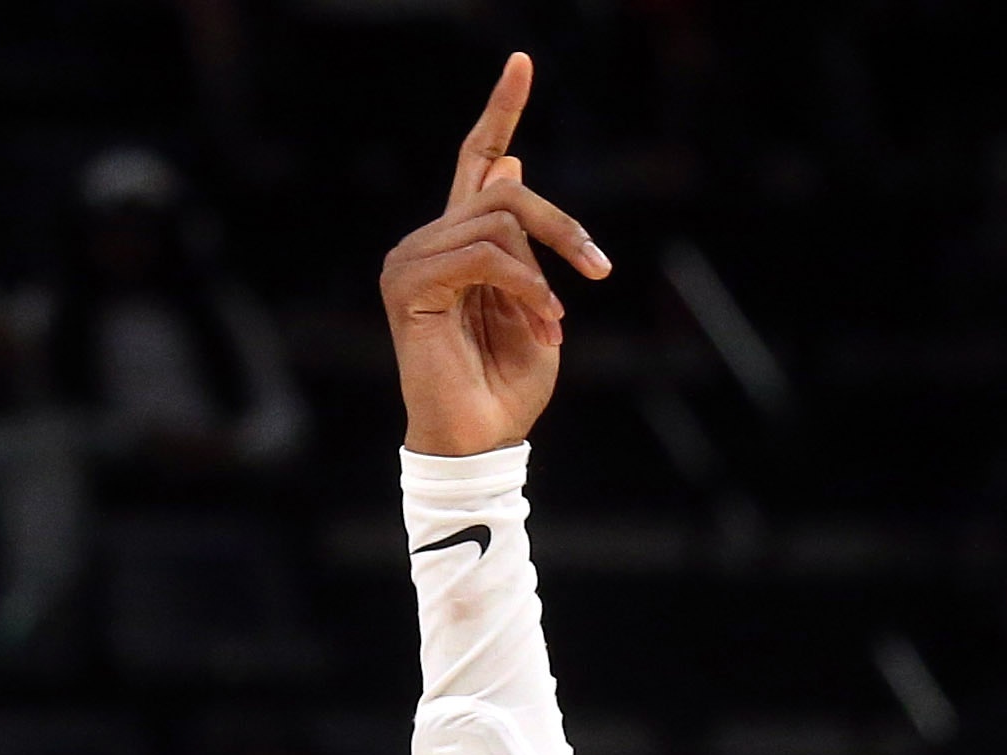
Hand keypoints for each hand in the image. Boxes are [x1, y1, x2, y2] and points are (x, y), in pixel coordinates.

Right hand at [380, 54, 612, 457]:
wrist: (482, 441)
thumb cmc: (510, 387)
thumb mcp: (539, 308)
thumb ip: (529, 247)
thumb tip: (513, 164)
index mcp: (463, 243)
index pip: (476, 160)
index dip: (500, 111)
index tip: (522, 61)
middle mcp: (430, 241)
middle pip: (502, 187)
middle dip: (562, 226)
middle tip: (598, 270)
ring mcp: (412, 259)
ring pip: (497, 219)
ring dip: (543, 272)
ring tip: (554, 322)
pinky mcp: (408, 283)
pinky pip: (481, 255)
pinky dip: (523, 286)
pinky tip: (541, 320)